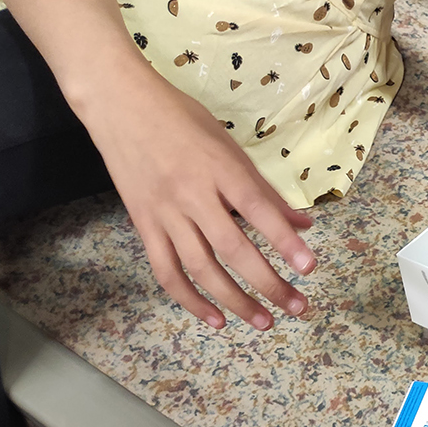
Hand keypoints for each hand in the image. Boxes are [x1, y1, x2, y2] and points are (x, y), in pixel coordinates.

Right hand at [76, 65, 315, 330]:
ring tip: (264, 321)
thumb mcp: (229, 145)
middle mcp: (192, 194)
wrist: (118, 104)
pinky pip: (166, 271)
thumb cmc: (181, 119)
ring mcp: (165, 213)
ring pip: (201, 268)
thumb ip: (264, 189)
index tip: (309, 267)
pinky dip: (190, 300)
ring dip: (235, 300)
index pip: (257, 209)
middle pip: (233, 248)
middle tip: (297, 307)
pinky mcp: (143, 225)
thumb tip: (304, 224)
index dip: (284, 240)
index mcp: (219, 169)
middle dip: (268, 283)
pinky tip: (216, 319)